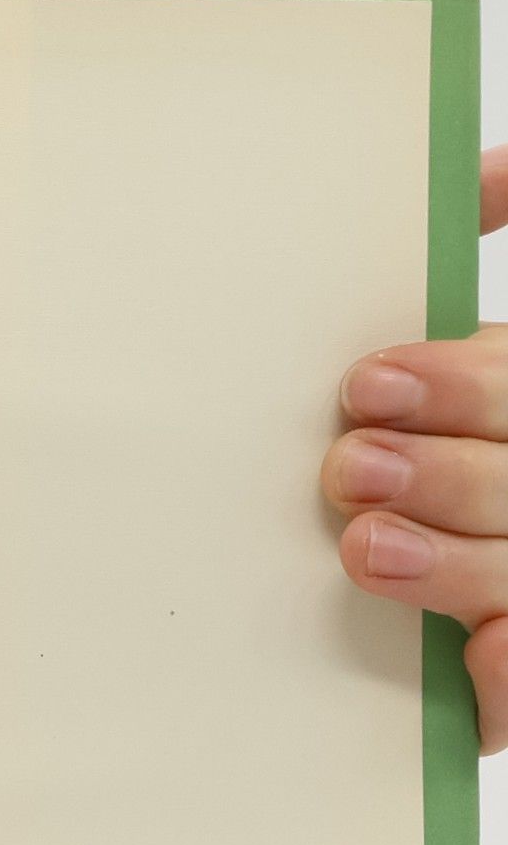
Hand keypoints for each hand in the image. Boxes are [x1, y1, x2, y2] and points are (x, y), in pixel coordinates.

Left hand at [327, 148, 507, 750]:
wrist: (460, 600)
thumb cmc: (435, 447)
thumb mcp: (459, 366)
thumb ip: (463, 257)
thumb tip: (486, 164)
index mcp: (507, 408)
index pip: (507, 386)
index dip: (457, 386)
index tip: (365, 383)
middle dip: (444, 471)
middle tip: (351, 466)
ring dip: (448, 562)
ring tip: (365, 547)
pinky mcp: (507, 672)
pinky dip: (506, 680)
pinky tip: (476, 663)